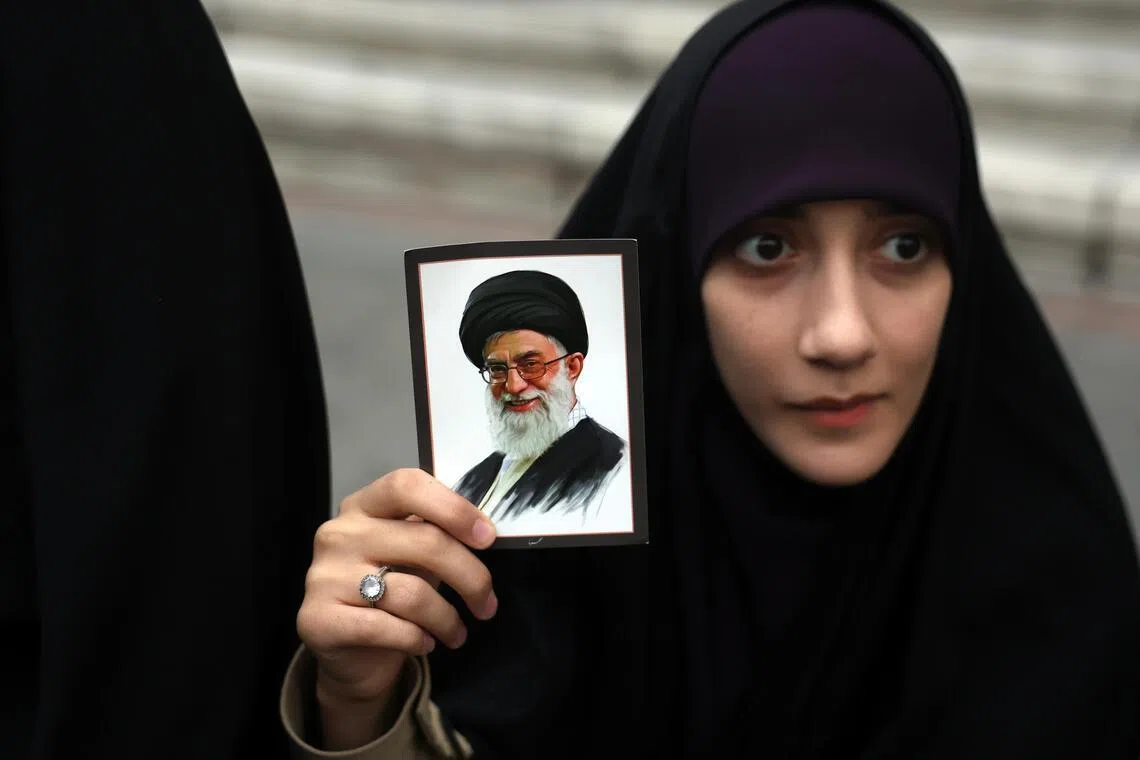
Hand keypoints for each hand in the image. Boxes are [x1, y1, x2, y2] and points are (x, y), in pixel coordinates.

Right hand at [296, 468, 497, 746]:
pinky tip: (426, 643)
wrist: (350, 655)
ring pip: (412, 593)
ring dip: (447, 619)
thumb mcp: (413, 557)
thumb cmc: (389, 594)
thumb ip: (437, 536)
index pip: (407, 485)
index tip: (488, 537)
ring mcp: (324, 576)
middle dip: (470, 576)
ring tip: (458, 633)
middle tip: (487, 604)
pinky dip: (418, 639)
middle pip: (424, 541)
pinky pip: (389, 628)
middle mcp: (339, 534)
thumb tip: (486, 532)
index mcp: (363, 506)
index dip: (453, 508)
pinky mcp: (319, 619)